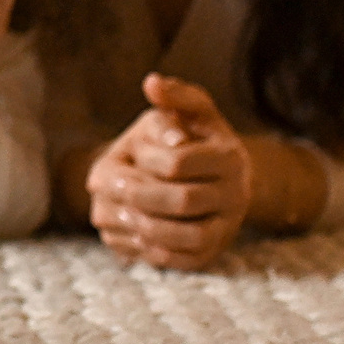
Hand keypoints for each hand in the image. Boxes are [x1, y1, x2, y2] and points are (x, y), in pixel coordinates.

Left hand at [82, 74, 249, 270]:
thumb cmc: (194, 137)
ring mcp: (227, 227)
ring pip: (187, 237)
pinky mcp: (213, 253)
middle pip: (182, 201)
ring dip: (143, 225)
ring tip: (116, 212)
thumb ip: (174, 96)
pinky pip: (184, 260)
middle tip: (108, 188)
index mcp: (228, 156)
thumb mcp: (189, 111)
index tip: (130, 154)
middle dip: (138, 194)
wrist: (218, 177)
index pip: (178, 162)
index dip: (146, 160)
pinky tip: (130, 233)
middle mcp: (236, 194)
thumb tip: (152, 83)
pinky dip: (153, 250)